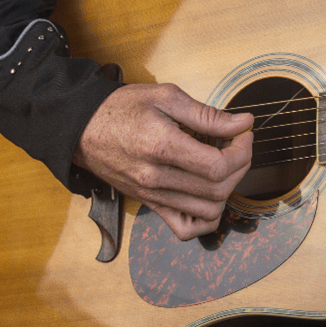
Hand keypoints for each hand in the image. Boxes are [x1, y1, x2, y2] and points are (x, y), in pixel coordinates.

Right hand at [72, 83, 252, 240]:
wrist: (82, 128)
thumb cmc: (122, 108)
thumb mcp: (166, 97)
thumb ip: (207, 115)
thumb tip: (243, 123)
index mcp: (162, 147)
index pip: (218, 166)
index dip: (242, 151)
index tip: (244, 133)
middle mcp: (157, 178)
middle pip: (218, 189)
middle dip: (240, 166)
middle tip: (238, 145)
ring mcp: (153, 195)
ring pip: (209, 211)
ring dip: (228, 189)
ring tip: (224, 165)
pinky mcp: (150, 204)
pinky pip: (186, 229)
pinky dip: (206, 219)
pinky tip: (209, 194)